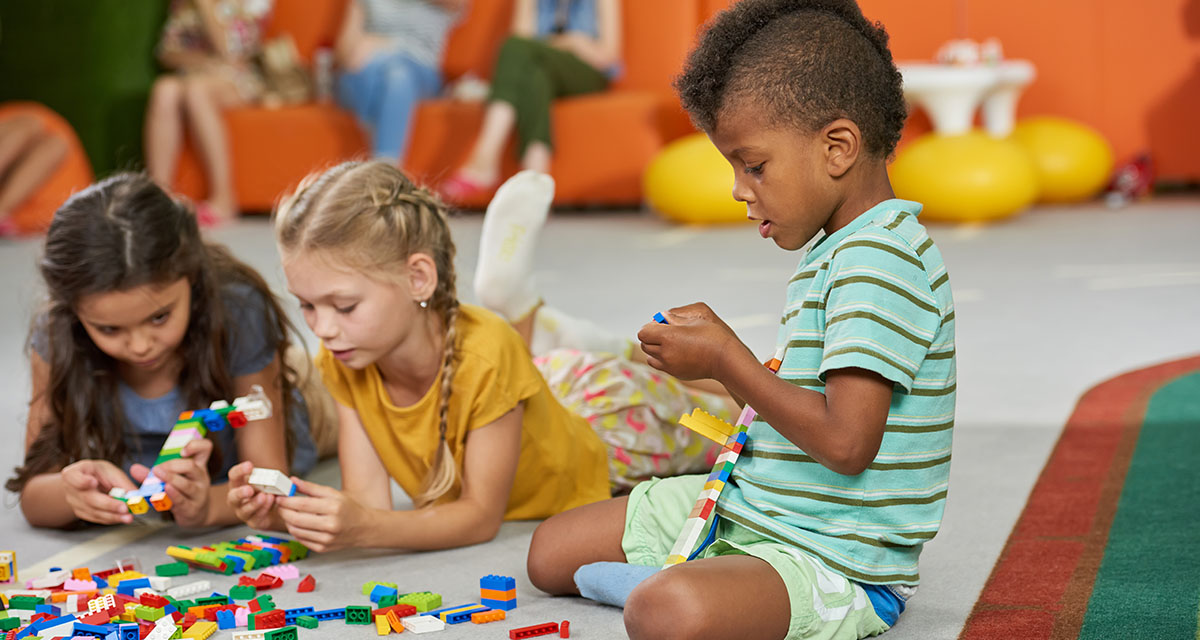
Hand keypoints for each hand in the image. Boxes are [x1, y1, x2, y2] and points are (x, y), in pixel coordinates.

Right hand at [60, 460, 138, 524]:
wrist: (85, 482)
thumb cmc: (97, 473)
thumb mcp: (109, 471)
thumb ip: (121, 482)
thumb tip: (137, 495)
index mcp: (74, 473)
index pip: (72, 477)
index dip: (81, 481)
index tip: (93, 482)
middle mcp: (70, 489)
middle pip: (88, 498)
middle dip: (108, 504)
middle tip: (124, 508)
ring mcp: (74, 503)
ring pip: (93, 512)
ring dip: (112, 516)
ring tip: (128, 517)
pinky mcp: (81, 513)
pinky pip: (96, 518)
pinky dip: (111, 519)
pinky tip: (122, 518)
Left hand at [131, 438, 212, 527]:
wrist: (195, 514)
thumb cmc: (182, 492)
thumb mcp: (173, 478)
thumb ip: (153, 473)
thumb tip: (134, 468)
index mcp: (198, 465)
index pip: (205, 448)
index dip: (195, 446)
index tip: (182, 452)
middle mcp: (200, 478)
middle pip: (191, 466)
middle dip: (171, 466)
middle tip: (156, 470)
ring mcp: (198, 494)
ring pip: (186, 485)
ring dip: (170, 479)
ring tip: (157, 475)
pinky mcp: (192, 508)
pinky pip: (182, 501)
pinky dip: (172, 495)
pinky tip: (163, 491)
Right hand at [227, 461, 279, 530]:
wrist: (275, 508)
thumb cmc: (268, 490)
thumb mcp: (269, 482)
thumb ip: (272, 479)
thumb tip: (287, 479)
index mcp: (238, 484)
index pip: (234, 475)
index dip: (240, 470)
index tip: (250, 465)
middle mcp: (236, 499)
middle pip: (233, 496)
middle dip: (241, 493)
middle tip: (249, 489)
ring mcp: (243, 511)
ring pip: (244, 510)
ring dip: (255, 503)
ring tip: (264, 496)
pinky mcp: (252, 521)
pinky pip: (256, 517)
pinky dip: (263, 509)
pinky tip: (270, 502)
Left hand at [276, 477, 373, 551]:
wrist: (364, 528)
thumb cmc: (349, 509)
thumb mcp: (333, 493)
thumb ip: (311, 488)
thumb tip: (293, 481)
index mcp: (334, 508)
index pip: (302, 504)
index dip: (287, 500)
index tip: (280, 496)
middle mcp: (330, 525)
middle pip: (295, 518)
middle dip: (283, 511)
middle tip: (281, 505)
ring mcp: (326, 539)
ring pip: (295, 531)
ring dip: (287, 521)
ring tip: (289, 513)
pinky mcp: (322, 549)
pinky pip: (300, 540)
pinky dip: (295, 531)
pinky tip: (299, 524)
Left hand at [637, 303, 751, 380]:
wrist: (725, 358)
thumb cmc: (712, 336)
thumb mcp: (693, 321)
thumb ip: (674, 319)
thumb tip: (662, 316)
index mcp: (668, 336)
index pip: (643, 332)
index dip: (649, 327)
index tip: (659, 325)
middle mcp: (665, 352)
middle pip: (645, 345)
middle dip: (651, 338)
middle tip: (664, 333)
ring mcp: (670, 366)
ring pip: (650, 358)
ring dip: (655, 350)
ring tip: (669, 344)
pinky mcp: (676, 374)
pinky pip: (661, 366)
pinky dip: (663, 360)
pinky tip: (676, 353)